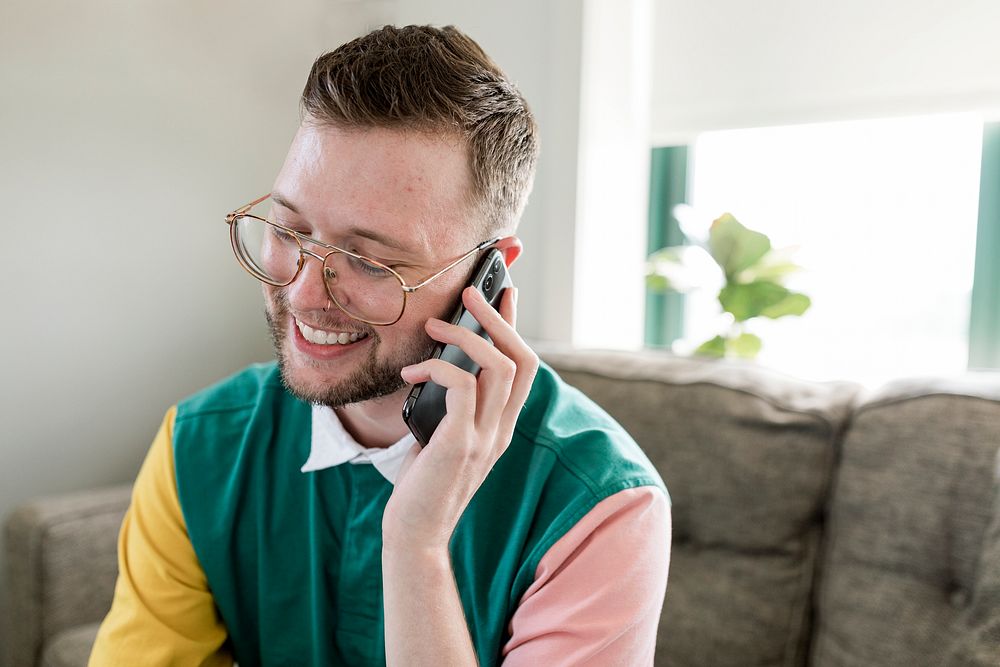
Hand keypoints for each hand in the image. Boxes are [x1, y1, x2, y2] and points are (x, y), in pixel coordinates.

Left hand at [384, 285, 537, 552]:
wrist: (415, 533)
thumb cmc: (423, 485)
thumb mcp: (444, 438)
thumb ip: (454, 408)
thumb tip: (438, 365)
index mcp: (502, 426)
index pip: (524, 367)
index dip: (516, 326)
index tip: (505, 292)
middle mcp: (502, 430)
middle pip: (522, 359)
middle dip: (498, 319)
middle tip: (470, 293)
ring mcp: (485, 438)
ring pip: (498, 367)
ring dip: (465, 336)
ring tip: (433, 325)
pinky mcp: (460, 445)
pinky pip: (461, 388)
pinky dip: (437, 370)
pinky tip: (411, 373)